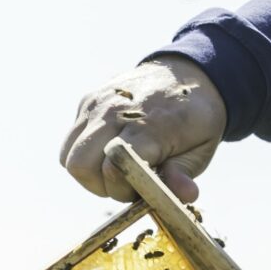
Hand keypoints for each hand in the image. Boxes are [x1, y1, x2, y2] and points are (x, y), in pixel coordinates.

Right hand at [57, 54, 226, 202]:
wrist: (187, 74)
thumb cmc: (194, 119)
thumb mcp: (201, 149)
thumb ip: (184, 173)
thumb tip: (184, 195)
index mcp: (149, 124)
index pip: (114, 167)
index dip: (125, 189)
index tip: (144, 189)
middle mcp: (115, 110)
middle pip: (81, 165)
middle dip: (101, 186)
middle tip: (126, 182)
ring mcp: (97, 104)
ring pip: (69, 156)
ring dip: (90, 173)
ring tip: (115, 168)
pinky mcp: (87, 102)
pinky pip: (70, 142)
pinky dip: (85, 155)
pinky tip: (108, 151)